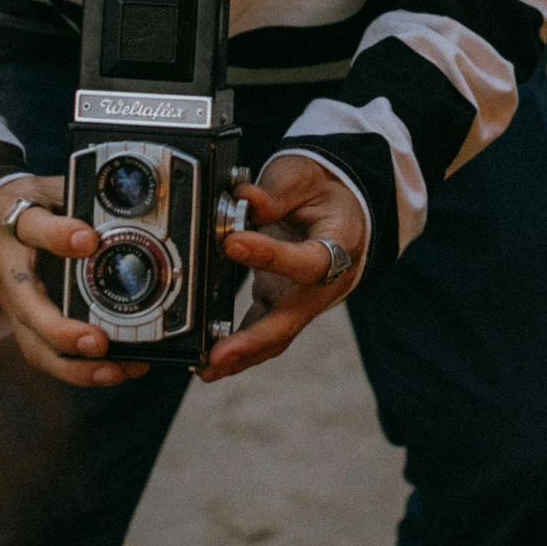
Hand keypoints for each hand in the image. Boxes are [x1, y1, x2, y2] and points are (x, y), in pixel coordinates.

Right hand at [0, 175, 148, 387]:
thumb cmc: (25, 204)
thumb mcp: (45, 188)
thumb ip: (74, 201)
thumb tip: (103, 226)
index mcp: (12, 227)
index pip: (32, 227)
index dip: (59, 235)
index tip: (88, 239)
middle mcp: (9, 274)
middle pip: (28, 312)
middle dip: (62, 333)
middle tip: (99, 343)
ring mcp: (16, 308)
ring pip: (36, 347)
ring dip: (76, 368)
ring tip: (118, 370)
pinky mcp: (28, 326)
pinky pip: (50, 355)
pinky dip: (82, 370)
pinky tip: (119, 369)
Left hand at [197, 155, 367, 382]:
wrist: (341, 206)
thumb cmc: (322, 191)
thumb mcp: (304, 177)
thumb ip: (276, 192)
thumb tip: (244, 200)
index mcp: (339, 245)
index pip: (307, 261)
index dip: (271, 255)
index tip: (232, 243)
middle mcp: (324, 283)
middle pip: (292, 319)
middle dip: (253, 341)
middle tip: (218, 355)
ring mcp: (302, 299)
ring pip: (276, 336)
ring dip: (242, 356)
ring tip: (205, 368)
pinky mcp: (282, 303)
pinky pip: (262, 331)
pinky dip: (238, 349)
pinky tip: (208, 361)